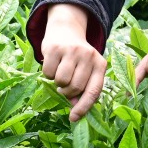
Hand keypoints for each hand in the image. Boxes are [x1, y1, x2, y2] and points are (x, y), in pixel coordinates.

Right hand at [39, 4, 107, 120]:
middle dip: (67, 92)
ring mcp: (72, 51)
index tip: (74, 118)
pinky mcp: (55, 48)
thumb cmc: (77, 57)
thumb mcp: (86, 69)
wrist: (66, 29)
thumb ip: (84, 88)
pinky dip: (47, 74)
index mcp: (100, 64)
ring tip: (60, 73)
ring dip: (57, 83)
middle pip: (75, 88)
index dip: (84, 107)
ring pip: (61, 81)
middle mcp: (89, 56)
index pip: (94, 91)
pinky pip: (48, 73)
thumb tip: (75, 108)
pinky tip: (53, 64)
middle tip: (65, 86)